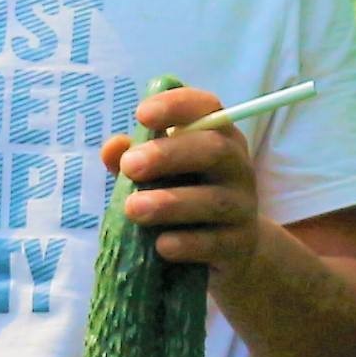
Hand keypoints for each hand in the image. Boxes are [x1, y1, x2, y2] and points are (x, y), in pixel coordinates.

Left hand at [100, 85, 261, 273]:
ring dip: (171, 203)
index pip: (207, 109)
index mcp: (217, 138)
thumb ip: (134, 158)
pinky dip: (187, 244)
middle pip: (214, 150)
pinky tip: (161, 245)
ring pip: (214, 200)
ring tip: (133, 209)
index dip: (177, 106)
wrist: (229, 250)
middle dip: (169, 154)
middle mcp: (236, 168)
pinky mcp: (239, 246)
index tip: (141, 114)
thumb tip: (113, 147)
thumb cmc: (184, 197)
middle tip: (130, 166)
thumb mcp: (157, 174)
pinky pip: (216, 243)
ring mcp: (242, 207)